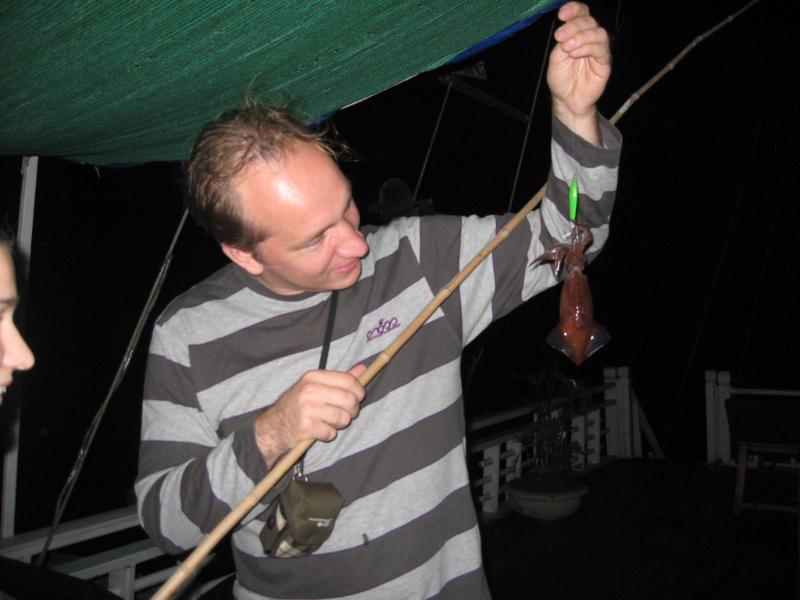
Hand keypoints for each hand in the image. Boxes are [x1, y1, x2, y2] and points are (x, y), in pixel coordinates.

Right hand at [254, 364, 366, 466]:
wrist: (273, 426)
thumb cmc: (299, 404)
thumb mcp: (316, 385)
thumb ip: (341, 378)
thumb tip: (363, 369)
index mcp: (313, 377)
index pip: (348, 381)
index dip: (359, 391)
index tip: (358, 398)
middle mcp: (309, 390)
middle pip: (349, 400)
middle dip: (352, 410)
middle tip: (345, 413)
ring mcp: (306, 409)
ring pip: (343, 418)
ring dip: (340, 424)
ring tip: (330, 422)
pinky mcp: (305, 427)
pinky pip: (331, 433)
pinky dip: (328, 434)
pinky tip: (320, 430)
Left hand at [547, 2, 610, 142]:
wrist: (567, 100)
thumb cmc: (562, 79)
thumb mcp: (556, 58)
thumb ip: (562, 42)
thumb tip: (565, 30)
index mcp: (577, 33)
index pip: (581, 13)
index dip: (574, 9)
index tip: (562, 14)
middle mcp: (589, 38)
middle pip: (589, 21)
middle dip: (574, 26)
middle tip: (560, 37)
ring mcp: (598, 49)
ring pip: (598, 33)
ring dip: (581, 37)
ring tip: (567, 48)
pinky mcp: (604, 62)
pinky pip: (601, 49)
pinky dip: (587, 48)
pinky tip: (575, 53)